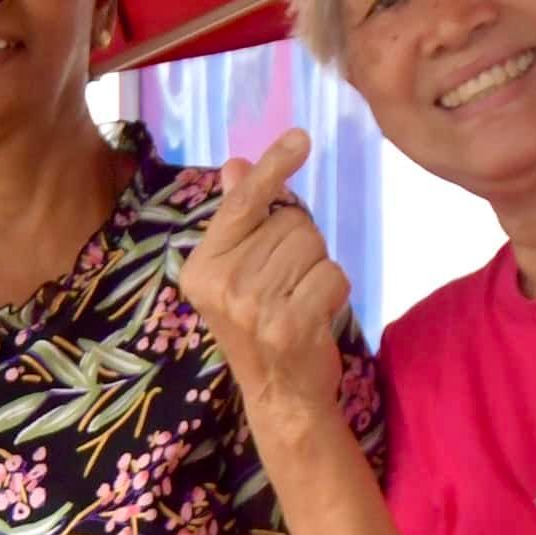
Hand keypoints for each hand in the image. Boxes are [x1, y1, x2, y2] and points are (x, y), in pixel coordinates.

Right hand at [179, 131, 353, 429]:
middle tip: (288, 284)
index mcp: (201, 267)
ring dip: (317, 268)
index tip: (301, 137)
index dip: (272, 168)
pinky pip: (332, 274)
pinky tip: (315, 317)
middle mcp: (220, 284)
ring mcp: (252, 307)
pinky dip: (335, 291)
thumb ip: (239, 219)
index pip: (241, 205)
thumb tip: (236, 165)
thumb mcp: (241, 273)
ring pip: (312, 246)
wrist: (281, 396)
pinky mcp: (288, 325)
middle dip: (301, 246)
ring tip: (299, 301)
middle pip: (290, 223)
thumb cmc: (262, 326)